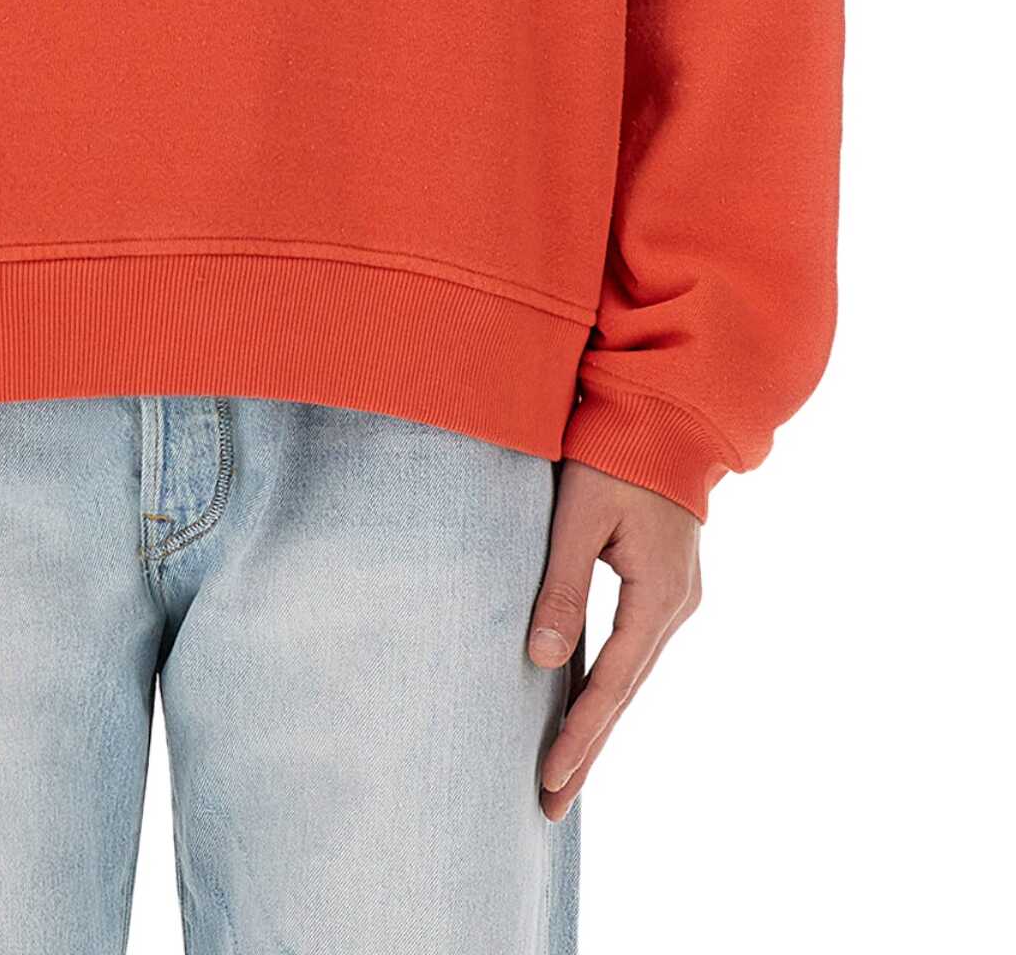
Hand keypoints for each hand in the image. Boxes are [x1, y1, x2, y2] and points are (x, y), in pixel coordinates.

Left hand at [527, 458, 700, 818]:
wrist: (664, 412)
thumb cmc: (615, 453)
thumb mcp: (579, 515)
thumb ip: (562, 585)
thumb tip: (543, 660)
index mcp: (659, 593)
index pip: (613, 683)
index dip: (579, 735)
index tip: (548, 780)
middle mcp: (675, 605)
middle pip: (625, 692)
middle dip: (588, 750)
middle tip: (550, 807)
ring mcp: (675, 597)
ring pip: (630, 674)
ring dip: (597, 722)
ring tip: (562, 774)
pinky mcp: (663, 585)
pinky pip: (632, 650)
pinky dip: (607, 685)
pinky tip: (585, 709)